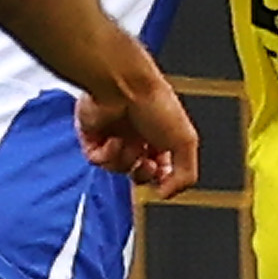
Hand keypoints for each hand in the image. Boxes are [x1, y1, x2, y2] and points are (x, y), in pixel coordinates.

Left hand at [76, 62, 201, 195]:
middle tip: (146, 164)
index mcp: (161, 134)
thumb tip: (167, 194)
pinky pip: (96, 160)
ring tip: (128, 144)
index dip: (163, 178)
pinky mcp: (91, 135)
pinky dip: (106, 155)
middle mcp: (137, 135)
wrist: (123, 84)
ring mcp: (113, 136)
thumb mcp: (186, 141)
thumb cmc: (155, 102)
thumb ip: (185, 174)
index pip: (162, 169)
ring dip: (124, 160)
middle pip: (138, 173)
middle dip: (143, 174)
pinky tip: (113, 140)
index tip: (164, 181)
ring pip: (116, 169)